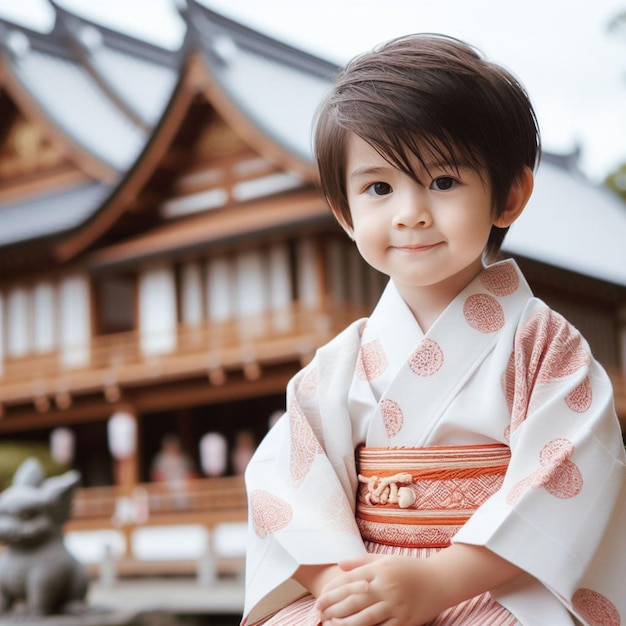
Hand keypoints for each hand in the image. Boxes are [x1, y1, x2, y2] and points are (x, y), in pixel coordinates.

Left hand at [315, 553, 442, 625]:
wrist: (439, 581)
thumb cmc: (409, 569)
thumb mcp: (385, 559)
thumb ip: (361, 562)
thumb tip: (339, 564)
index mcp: (380, 570)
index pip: (350, 581)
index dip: (332, 591)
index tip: (319, 598)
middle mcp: (387, 587)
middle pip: (354, 599)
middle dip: (333, 607)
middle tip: (318, 613)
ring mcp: (396, 605)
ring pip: (365, 617)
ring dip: (344, 623)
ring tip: (330, 624)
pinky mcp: (405, 621)